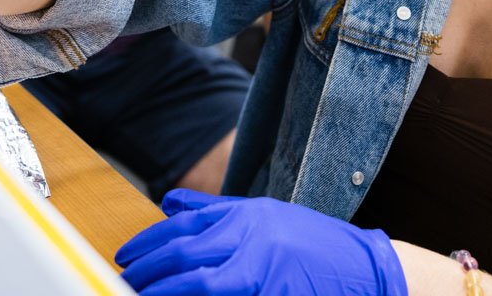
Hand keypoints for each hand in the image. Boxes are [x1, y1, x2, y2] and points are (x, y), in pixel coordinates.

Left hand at [116, 191, 406, 295]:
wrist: (367, 268)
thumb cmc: (313, 244)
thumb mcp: (265, 215)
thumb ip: (216, 211)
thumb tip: (169, 205)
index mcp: (249, 214)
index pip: (185, 225)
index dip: (149, 243)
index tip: (126, 257)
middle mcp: (255, 236)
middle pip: (188, 252)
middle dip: (150, 269)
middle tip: (124, 280)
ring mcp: (267, 269)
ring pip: (204, 283)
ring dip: (170, 291)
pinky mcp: (278, 294)